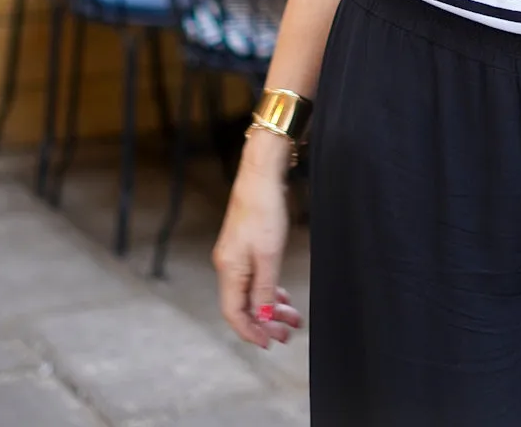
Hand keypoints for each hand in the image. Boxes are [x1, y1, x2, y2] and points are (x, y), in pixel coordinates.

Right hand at [212, 134, 301, 348]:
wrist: (261, 176)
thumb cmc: (264, 212)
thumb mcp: (269, 255)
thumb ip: (265, 290)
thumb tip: (263, 320)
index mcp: (229, 270)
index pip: (234, 314)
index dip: (252, 331)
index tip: (271, 343)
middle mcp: (227, 266)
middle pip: (243, 305)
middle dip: (266, 322)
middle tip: (289, 333)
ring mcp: (235, 257)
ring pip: (251, 292)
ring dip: (271, 307)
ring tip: (293, 317)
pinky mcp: (245, 247)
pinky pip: (254, 279)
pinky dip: (269, 290)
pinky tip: (283, 296)